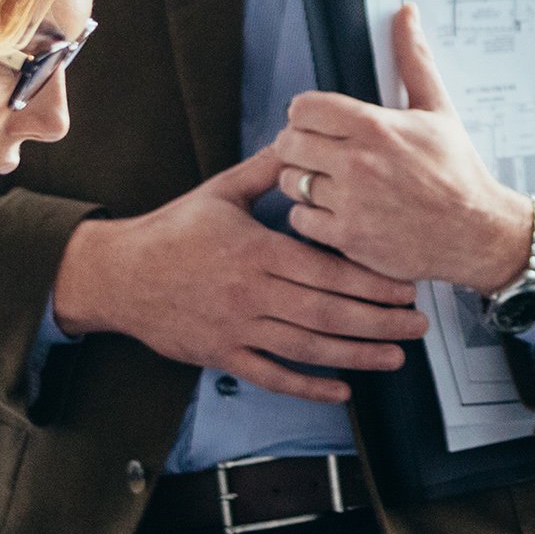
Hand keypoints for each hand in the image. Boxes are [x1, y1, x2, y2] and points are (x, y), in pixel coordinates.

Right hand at [55, 145, 427, 402]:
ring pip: (306, 348)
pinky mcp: (222, 355)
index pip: (325, 269)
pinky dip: (307, 387)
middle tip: (418, 324)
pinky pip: (271, 376)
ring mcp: (236, 328)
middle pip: (326, 311)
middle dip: (378, 321)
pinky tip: (342, 391)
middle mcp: (250, 293)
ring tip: (396, 356)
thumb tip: (301, 143)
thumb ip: (266, 172)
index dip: (370, 281)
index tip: (406, 285)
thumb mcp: (219, 192)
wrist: (116, 275)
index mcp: (255, 250)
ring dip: (356, 355)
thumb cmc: (172, 231)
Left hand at [274, 5, 534, 294]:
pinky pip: (299, 218)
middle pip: (288, 143)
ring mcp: (350, 202)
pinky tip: (335, 211)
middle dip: (300, 146)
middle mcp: (358, 163)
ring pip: (289, 181)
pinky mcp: (347, 238)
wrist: (477, 232)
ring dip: (302, 181)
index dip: (306, 114)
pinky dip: (311, 216)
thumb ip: (414, 60)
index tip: (317, 123)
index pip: (303, 108)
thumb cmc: (458, 172)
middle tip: (319, 154)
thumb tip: (406, 14)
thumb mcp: (439, 110)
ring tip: (328, 183)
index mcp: (376, 126)